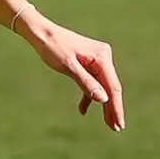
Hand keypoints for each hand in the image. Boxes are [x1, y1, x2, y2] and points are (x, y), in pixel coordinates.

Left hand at [16, 8, 124, 131]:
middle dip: (112, 108)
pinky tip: (83, 109)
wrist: (40, 31)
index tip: (119, 124)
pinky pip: (92, 81)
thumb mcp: (68, 66)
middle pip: (110, 87)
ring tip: (107, 123)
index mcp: (102, 57)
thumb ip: (86, 83)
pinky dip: (88, 94)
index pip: (112, 86)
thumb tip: (104, 100)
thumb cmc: (52, 46)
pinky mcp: (88, 62)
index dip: (116, 107)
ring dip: (102, 104)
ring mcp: (96, 59)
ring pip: (102, 86)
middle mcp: (103, 57)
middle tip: (115, 128)